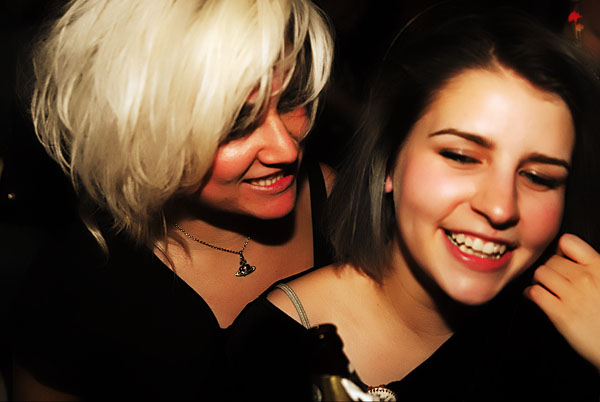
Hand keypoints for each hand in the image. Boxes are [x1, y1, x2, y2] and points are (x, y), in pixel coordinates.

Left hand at [525, 233, 599, 369]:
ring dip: (539, 280)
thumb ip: (593, 270)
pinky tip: (535, 298)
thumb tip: (571, 260)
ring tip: (544, 288)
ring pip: (540, 273)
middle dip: (549, 269)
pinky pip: (534, 293)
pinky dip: (530, 294)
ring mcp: (573, 295)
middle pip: (551, 260)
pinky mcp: (561, 314)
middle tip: (552, 280)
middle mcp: (586, 278)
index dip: (560, 250)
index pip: (569, 242)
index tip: (559, 258)